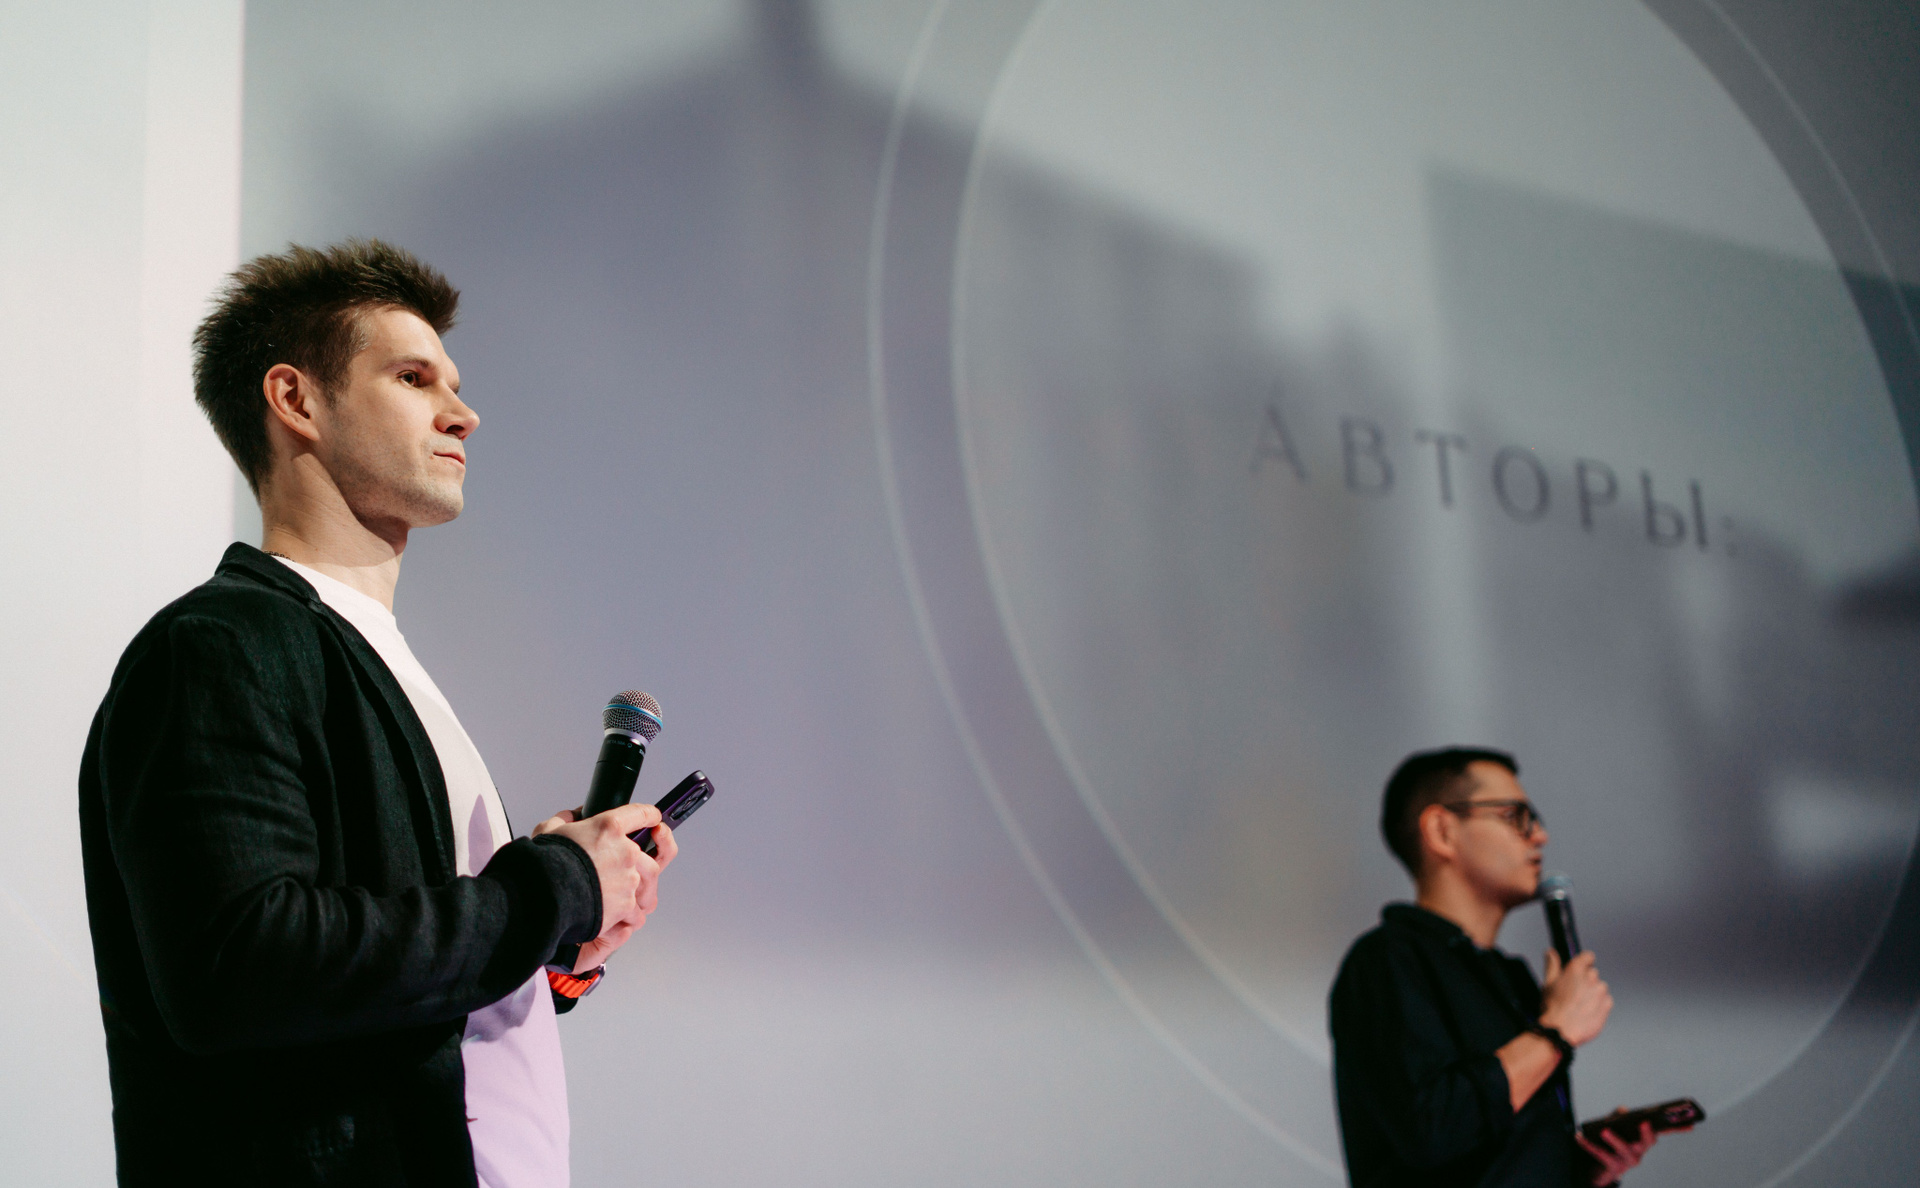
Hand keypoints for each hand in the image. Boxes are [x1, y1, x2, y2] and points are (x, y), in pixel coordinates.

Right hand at [533, 803, 662, 939]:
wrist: (545, 898)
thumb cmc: (545, 864)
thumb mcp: (549, 831)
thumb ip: (565, 820)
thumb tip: (573, 816)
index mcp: (609, 827)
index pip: (641, 814)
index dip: (649, 816)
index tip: (654, 819)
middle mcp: (626, 851)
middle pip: (644, 853)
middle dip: (637, 861)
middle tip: (621, 870)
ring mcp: (629, 879)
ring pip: (645, 882)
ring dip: (636, 888)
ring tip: (620, 895)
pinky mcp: (626, 904)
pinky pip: (636, 911)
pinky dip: (630, 915)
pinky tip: (621, 918)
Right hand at [1539, 950, 1612, 1045]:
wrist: (1561, 1031)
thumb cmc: (1553, 1009)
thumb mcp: (1547, 984)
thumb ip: (1552, 965)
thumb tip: (1551, 953)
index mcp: (1576, 969)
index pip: (1588, 956)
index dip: (1584, 962)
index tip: (1581, 968)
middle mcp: (1591, 977)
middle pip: (1593, 974)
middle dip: (1585, 981)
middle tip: (1574, 993)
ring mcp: (1600, 991)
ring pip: (1599, 988)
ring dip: (1593, 994)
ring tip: (1580, 1006)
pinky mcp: (1607, 1005)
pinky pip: (1606, 1001)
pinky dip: (1599, 1005)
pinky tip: (1587, 1012)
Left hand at [1578, 1116, 1657, 1184]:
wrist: (1602, 1168)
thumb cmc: (1612, 1143)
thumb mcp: (1616, 1128)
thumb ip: (1620, 1117)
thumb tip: (1623, 1110)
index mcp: (1642, 1143)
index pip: (1654, 1135)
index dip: (1665, 1129)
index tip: (1663, 1118)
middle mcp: (1638, 1153)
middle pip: (1644, 1144)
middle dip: (1645, 1133)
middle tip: (1643, 1122)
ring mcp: (1626, 1162)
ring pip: (1623, 1150)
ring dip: (1614, 1139)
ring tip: (1604, 1131)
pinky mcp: (1613, 1168)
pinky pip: (1601, 1155)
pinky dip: (1589, 1145)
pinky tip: (1579, 1137)